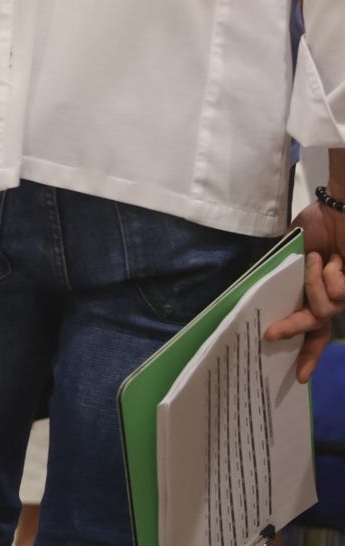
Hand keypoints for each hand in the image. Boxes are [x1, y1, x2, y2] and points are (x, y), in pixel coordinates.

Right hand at [265, 200, 344, 380]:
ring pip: (324, 308)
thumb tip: (253, 282)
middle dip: (294, 329)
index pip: (314, 327)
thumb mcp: (290, 249)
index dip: (307, 352)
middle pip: (317, 327)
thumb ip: (280, 269)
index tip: (300, 377)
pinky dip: (328, 275)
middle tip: (271, 334)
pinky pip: (335, 295)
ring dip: (314, 282)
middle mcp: (333, 298)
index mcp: (317, 292)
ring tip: (319, 257)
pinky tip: (336, 259)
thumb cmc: (318, 226)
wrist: (341, 211)